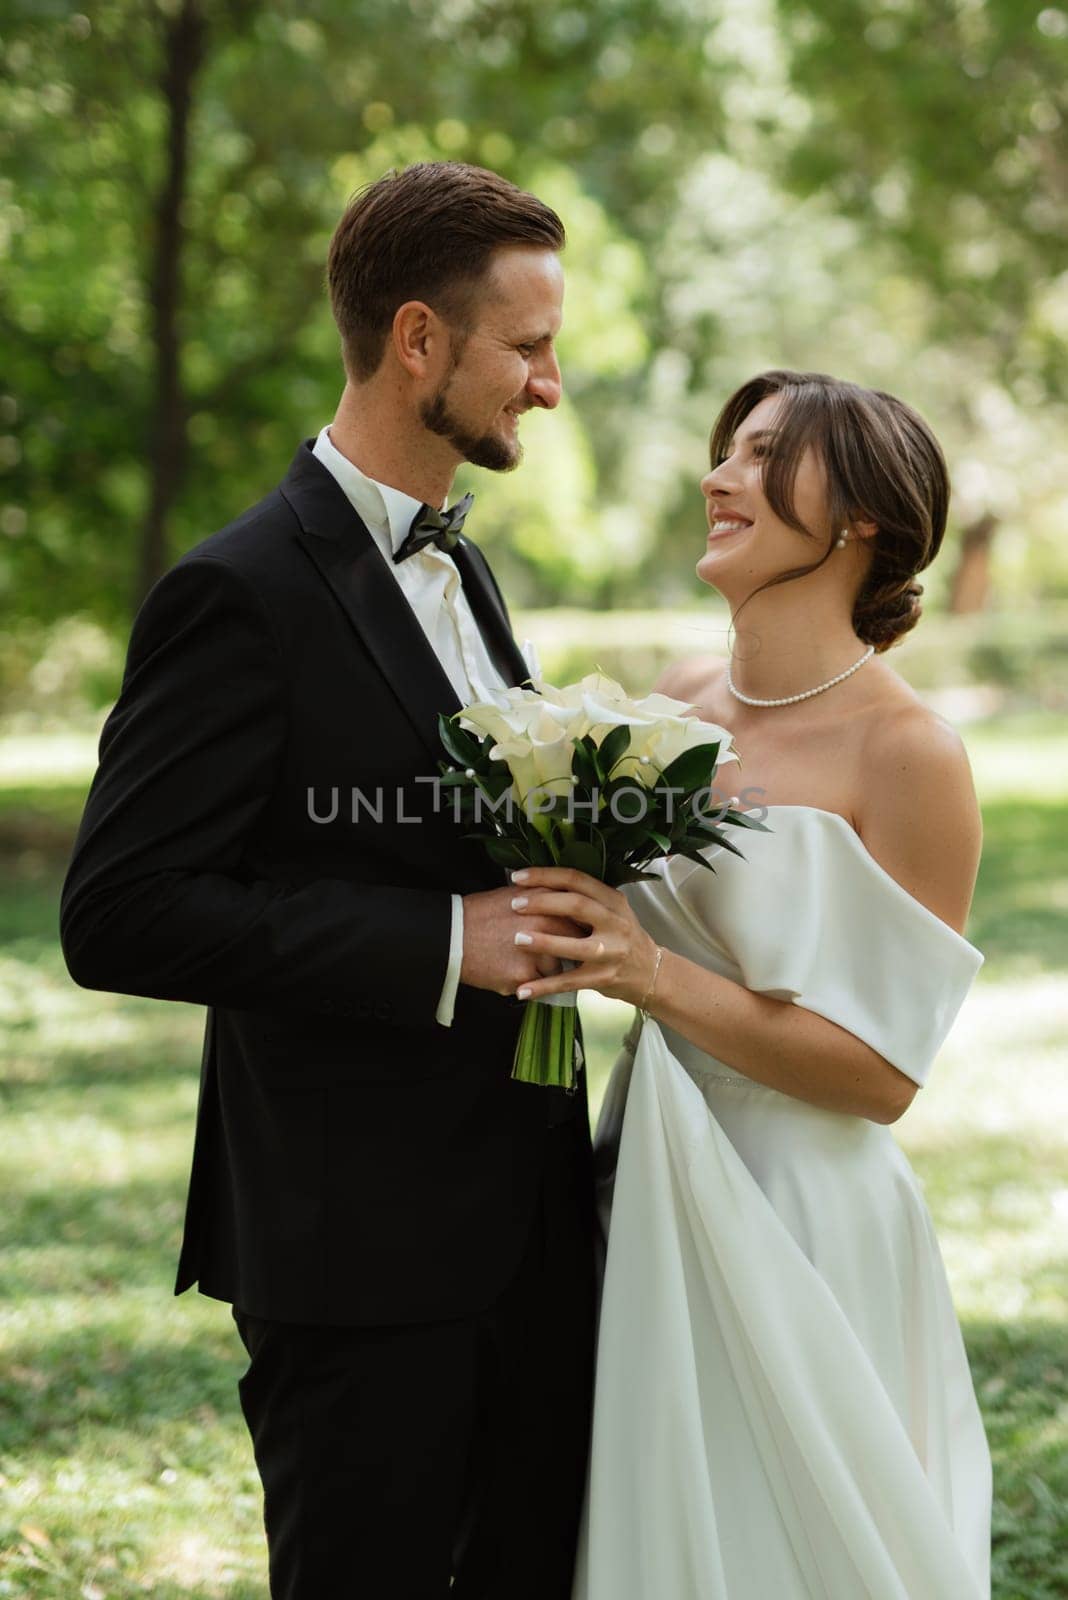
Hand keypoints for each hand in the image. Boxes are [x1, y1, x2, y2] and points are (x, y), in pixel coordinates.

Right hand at [460, 885, 585, 995]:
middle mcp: (548, 923)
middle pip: (576, 944)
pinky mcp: (526, 975)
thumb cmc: (480, 914)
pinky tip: (510, 973)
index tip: (580, 937)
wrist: (451, 936)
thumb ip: (543, 896)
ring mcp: (539, 950)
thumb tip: (565, 902)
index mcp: (547, 900)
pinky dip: (529, 984)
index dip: (581, 930)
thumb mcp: (514, 893)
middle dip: (572, 952)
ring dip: (547, 970)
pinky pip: (539, 986)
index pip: (580, 918)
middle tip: (566, 957)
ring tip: (524, 964)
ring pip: (558, 969)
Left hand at [506, 867, 659, 1005]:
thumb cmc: (621, 937)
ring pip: (574, 945)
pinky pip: (569, 982)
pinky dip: (544, 986)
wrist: (651, 972)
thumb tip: (538, 884)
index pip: (577, 879)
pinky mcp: (603, 978)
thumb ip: (584, 898)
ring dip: (543, 942)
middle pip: (576, 905)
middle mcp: (616, 923)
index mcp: (613, 900)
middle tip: (514, 904)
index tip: (518, 877)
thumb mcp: (611, 911)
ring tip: (517, 938)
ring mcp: (611, 952)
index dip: (545, 875)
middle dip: (541, 903)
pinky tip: (522, 989)